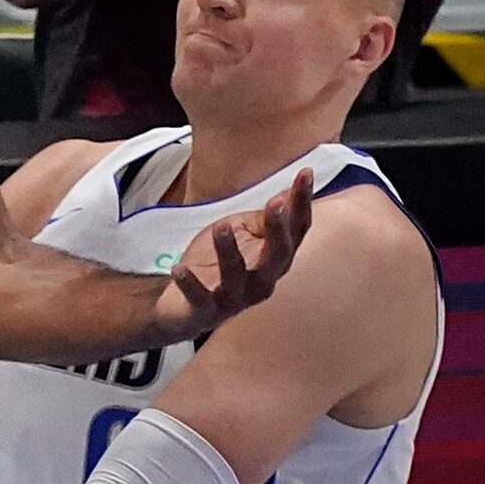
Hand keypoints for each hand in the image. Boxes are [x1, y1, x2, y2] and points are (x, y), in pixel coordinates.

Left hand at [153, 169, 311, 344]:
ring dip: (229, 252)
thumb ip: (265, 220)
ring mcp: (234, 298)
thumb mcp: (242, 233)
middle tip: (276, 202)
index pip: (296, 231)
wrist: (182, 302)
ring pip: (237, 277)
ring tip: (221, 227)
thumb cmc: (217, 262)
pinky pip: (199, 298)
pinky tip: (179, 269)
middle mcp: (261, 282)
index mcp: (274, 260)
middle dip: (279, 230)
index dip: (302, 204)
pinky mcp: (205, 310)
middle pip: (277, 257)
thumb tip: (289, 193)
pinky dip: (190, 284)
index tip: (305, 174)